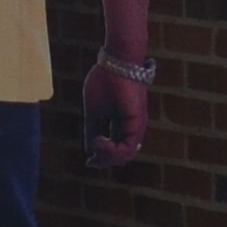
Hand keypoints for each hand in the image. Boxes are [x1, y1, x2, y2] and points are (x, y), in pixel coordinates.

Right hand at [84, 53, 148, 170]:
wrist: (116, 64)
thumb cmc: (104, 81)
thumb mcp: (93, 111)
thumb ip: (92, 129)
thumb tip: (89, 148)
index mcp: (120, 123)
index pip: (114, 147)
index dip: (101, 158)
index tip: (88, 162)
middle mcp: (130, 127)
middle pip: (121, 154)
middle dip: (105, 161)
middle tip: (91, 162)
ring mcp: (135, 126)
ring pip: (126, 154)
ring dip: (108, 156)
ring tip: (96, 145)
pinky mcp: (138, 123)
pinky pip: (129, 147)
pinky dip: (113, 150)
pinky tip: (100, 140)